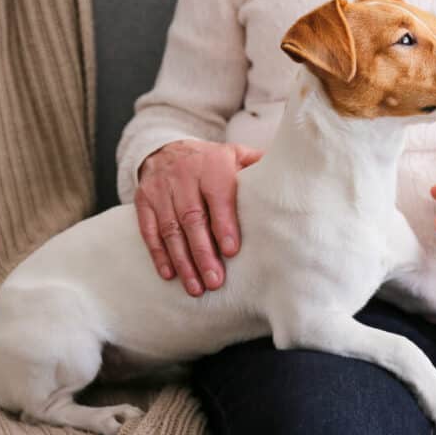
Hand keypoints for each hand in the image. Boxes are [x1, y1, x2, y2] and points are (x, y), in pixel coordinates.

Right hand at [134, 139, 262, 295]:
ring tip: (195, 286)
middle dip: (203, 252)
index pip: (217, 196)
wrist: (165, 148)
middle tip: (214, 281)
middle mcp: (184, 176)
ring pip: (170, 228)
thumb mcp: (235, 155)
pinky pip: (148, 230)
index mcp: (212, 165)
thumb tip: (293, 180)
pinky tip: (169, 274)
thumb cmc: (211, 161)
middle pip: (192, 218)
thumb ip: (258, 167)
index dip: (223, 225)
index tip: (231, 252)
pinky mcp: (143, 201)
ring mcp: (160, 189)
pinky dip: (158, 253)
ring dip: (182, 260)